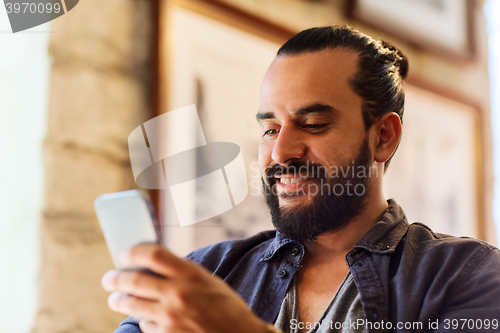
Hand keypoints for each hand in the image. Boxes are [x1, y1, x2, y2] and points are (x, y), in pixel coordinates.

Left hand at [101, 244, 269, 332]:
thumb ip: (183, 273)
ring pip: (132, 305)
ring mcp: (170, 317)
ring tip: (116, 298)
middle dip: (115, 278)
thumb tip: (154, 265)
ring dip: (119, 300)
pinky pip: (146, 325)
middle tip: (109, 279)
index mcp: (191, 275)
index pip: (154, 254)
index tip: (125, 254)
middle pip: (134, 280)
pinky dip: (144, 320)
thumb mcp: (208, 282)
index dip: (134, 252)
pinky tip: (147, 318)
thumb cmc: (226, 307)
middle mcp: (178, 294)